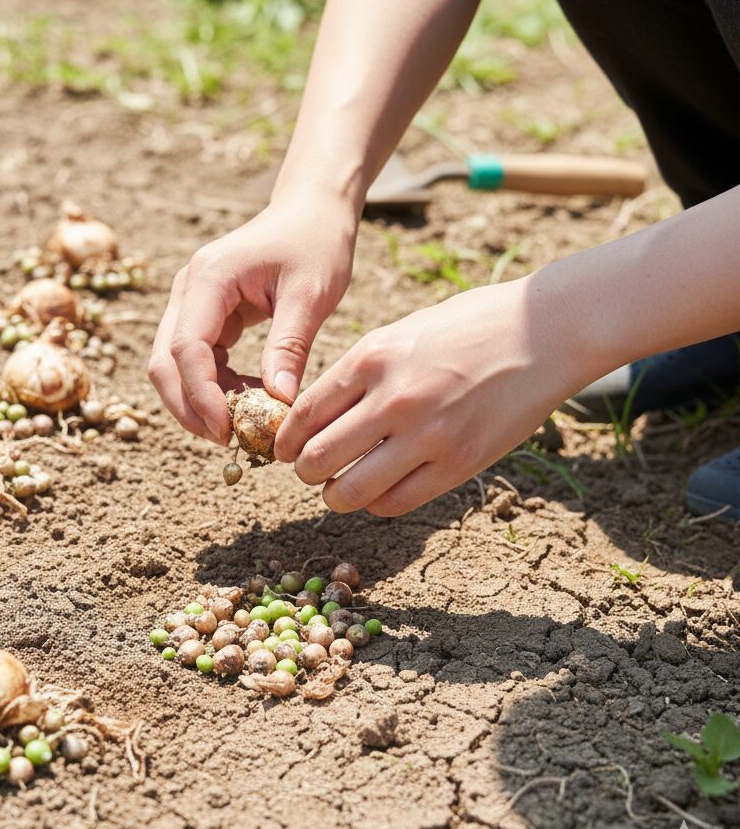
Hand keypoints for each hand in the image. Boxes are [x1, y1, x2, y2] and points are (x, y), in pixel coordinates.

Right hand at [148, 192, 358, 443]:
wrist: (311, 210)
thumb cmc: (316, 242)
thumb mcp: (312, 293)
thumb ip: (290, 346)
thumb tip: (278, 402)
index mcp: (209, 278)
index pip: (187, 348)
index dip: (202, 396)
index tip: (229, 431)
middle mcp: (188, 290)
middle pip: (164, 362)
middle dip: (188, 407)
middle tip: (228, 441)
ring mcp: (191, 302)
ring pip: (173, 365)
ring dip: (198, 401)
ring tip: (242, 426)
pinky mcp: (204, 314)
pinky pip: (195, 360)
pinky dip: (214, 387)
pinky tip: (248, 400)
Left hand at [275, 276, 589, 515]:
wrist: (544, 329)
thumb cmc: (468, 324)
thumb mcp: (401, 332)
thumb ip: (359, 372)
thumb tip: (317, 414)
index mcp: (371, 357)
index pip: (302, 415)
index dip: (285, 440)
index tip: (284, 449)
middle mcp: (393, 398)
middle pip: (317, 458)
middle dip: (304, 472)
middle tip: (309, 471)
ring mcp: (428, 434)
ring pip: (350, 491)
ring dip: (335, 497)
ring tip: (338, 490)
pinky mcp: (460, 463)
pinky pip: (396, 503)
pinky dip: (377, 504)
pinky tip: (379, 492)